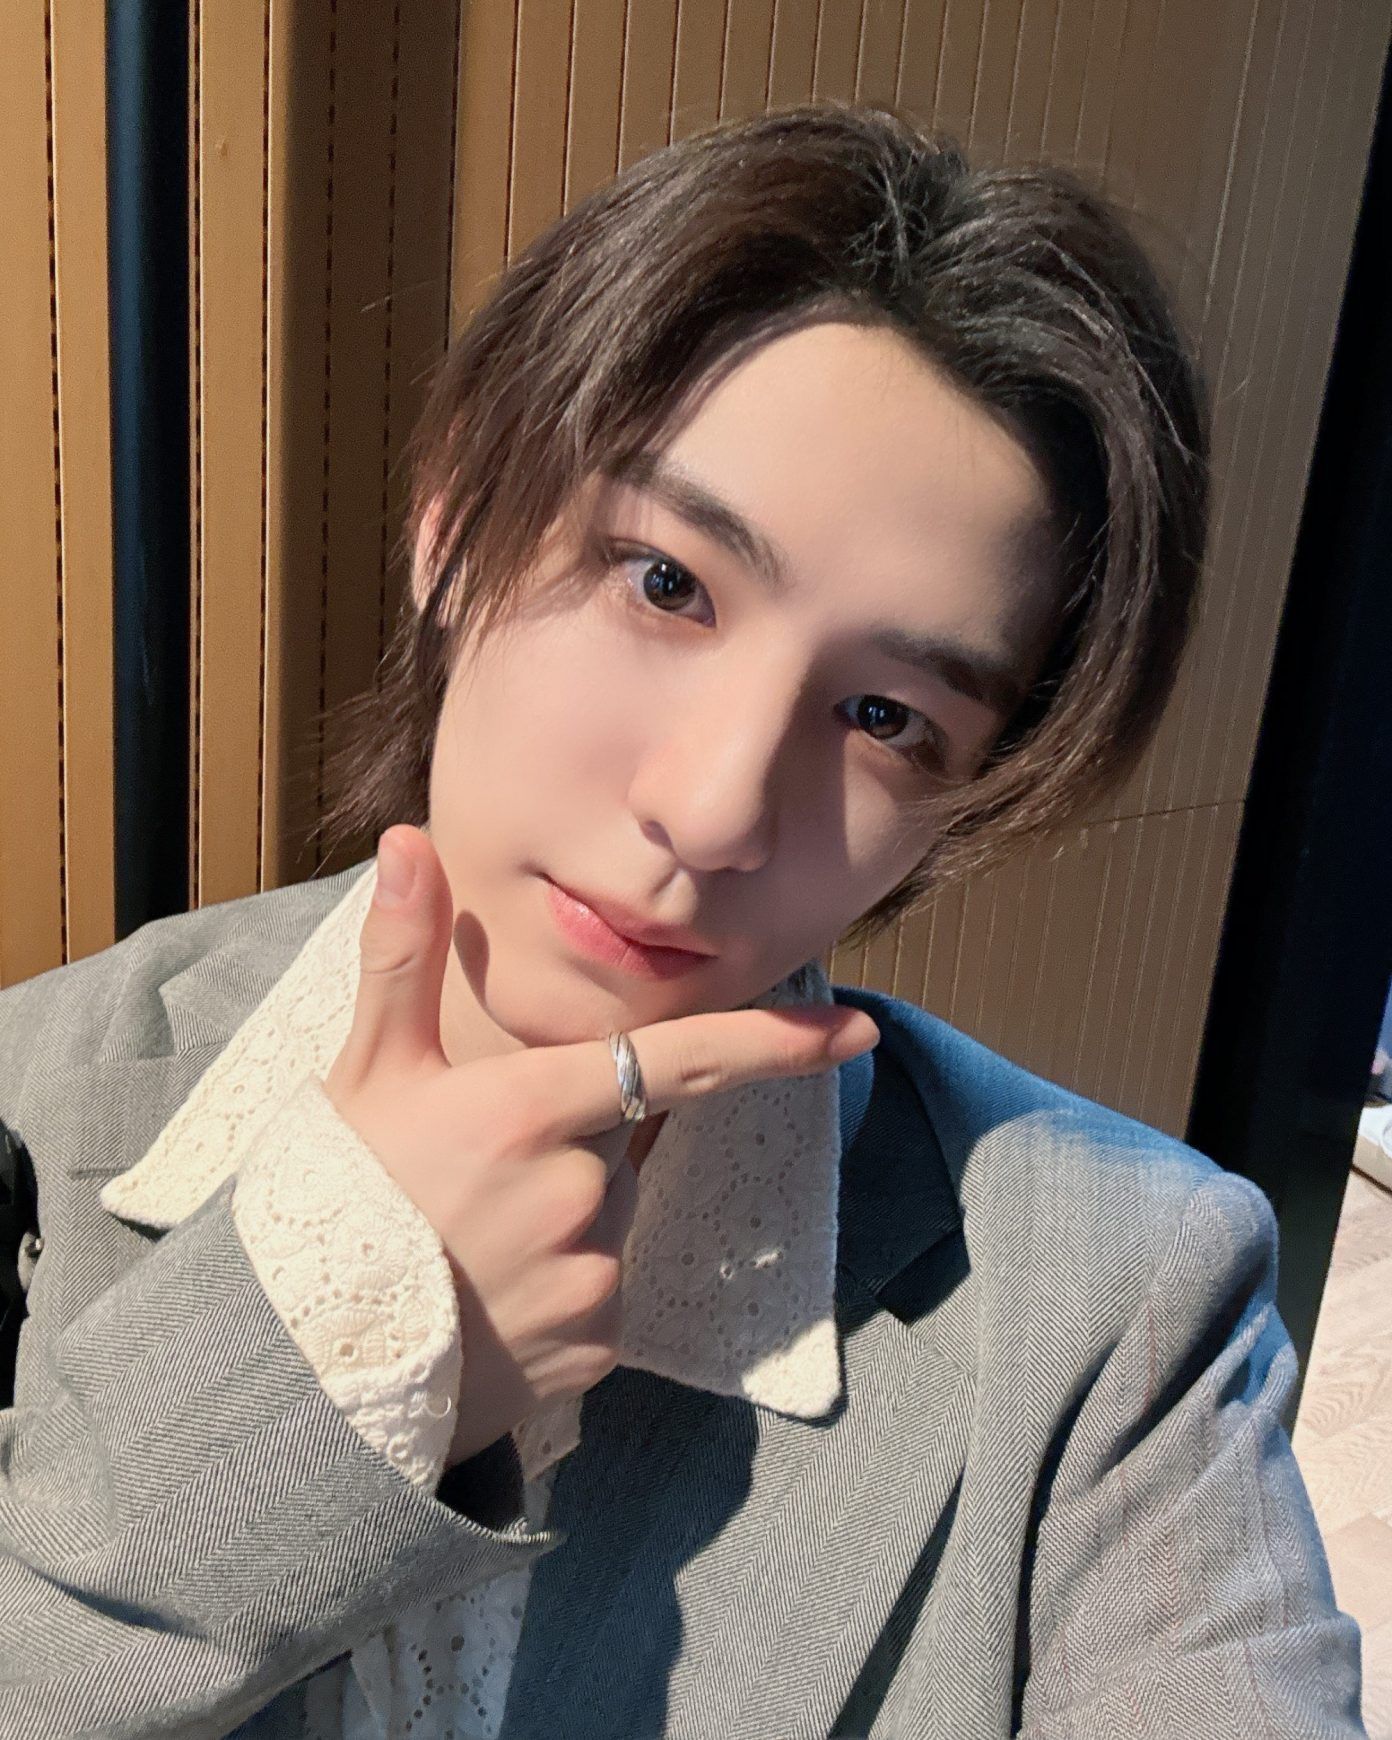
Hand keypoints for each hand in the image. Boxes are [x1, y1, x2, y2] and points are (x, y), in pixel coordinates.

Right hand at [323, 824, 879, 1469]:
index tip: (852, 1026)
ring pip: (608, 1225)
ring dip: (560, 1224)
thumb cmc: (332, 1199)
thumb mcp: (365, 1074)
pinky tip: (485, 1300)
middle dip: (571, 1149)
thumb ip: (403, 957)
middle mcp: (575, 1193)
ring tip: (466, 1247)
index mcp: (529, 1109)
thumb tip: (410, 841)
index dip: (774, 1041)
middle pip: (619, 1147)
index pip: (677, 1060)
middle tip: (472, 1182)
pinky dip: (558, 1293)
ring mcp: (589, 1279)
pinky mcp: (591, 1348)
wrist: (297, 1361)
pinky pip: (600, 1301)